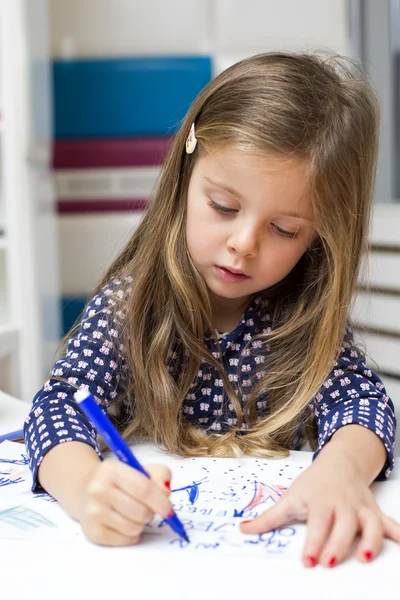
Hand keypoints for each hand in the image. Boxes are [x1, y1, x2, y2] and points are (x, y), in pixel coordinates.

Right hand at [78, 459, 172, 545]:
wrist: (85, 489)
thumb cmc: (120, 480)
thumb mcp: (140, 469)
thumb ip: (160, 475)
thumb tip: (166, 492)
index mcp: (111, 470)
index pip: (143, 489)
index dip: (161, 502)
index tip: (169, 510)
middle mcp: (98, 490)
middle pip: (140, 512)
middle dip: (150, 513)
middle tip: (146, 507)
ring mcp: (93, 512)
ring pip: (134, 528)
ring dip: (141, 524)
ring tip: (132, 513)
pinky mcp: (92, 532)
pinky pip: (126, 540)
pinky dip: (131, 535)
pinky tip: (123, 523)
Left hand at [240, 456, 399, 566]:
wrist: (339, 462)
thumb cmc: (313, 484)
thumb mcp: (290, 497)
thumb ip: (269, 518)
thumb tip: (243, 530)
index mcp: (320, 502)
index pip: (317, 524)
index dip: (313, 543)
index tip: (309, 561)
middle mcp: (342, 505)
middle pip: (342, 526)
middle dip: (337, 544)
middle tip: (330, 562)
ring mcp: (360, 508)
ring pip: (370, 524)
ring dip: (371, 540)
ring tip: (367, 558)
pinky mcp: (374, 512)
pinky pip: (389, 523)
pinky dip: (398, 534)